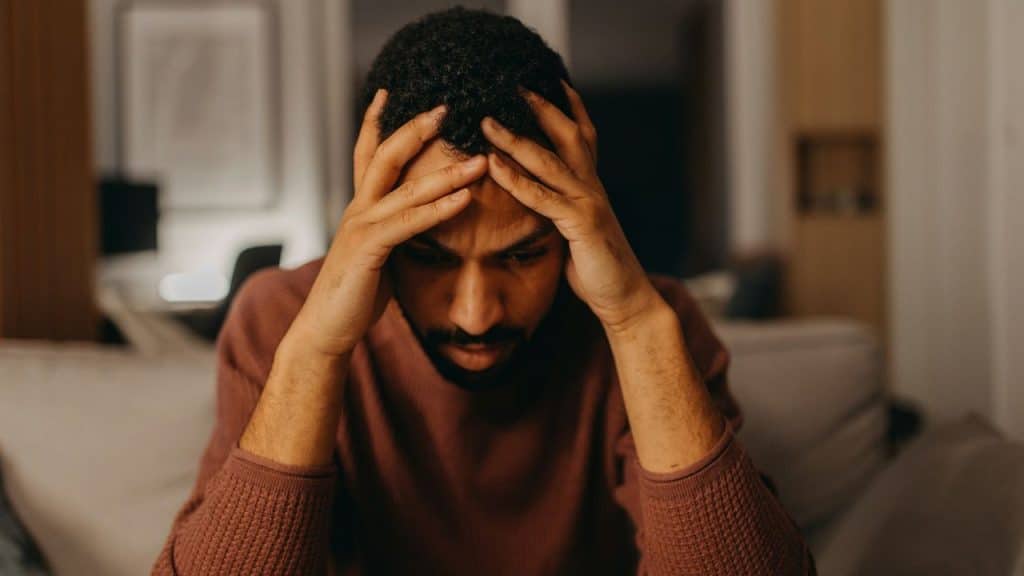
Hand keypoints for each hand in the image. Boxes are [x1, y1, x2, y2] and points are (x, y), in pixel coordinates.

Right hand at [287, 90, 486, 356]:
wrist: (326, 330)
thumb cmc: (353, 297)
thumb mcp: (377, 256)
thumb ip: (393, 233)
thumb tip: (417, 224)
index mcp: (360, 208)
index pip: (368, 154)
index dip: (376, 121)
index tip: (390, 92)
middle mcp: (358, 209)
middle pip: (386, 155)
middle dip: (416, 129)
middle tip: (446, 107)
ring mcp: (361, 227)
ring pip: (406, 188)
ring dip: (447, 171)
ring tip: (480, 159)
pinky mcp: (368, 250)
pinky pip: (409, 223)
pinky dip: (438, 209)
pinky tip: (464, 198)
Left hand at [481, 81, 663, 332]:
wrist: (625, 298)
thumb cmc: (598, 269)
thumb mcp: (578, 231)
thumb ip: (562, 210)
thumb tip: (542, 202)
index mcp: (592, 186)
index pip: (583, 136)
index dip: (569, 106)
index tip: (550, 80)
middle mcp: (592, 187)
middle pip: (568, 134)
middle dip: (542, 107)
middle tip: (513, 83)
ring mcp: (589, 203)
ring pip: (549, 161)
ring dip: (515, 139)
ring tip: (487, 122)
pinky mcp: (581, 224)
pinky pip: (543, 197)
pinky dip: (516, 180)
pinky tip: (494, 166)